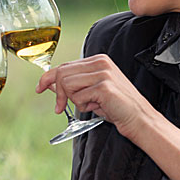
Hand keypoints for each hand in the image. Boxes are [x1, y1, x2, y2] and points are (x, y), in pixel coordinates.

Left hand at [35, 54, 157, 140]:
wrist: (139, 119)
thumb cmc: (116, 107)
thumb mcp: (91, 92)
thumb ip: (72, 84)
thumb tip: (49, 83)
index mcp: (98, 60)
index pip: (65, 65)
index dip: (48, 77)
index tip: (40, 87)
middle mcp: (100, 62)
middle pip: (62, 73)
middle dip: (57, 93)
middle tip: (59, 108)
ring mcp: (102, 73)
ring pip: (67, 85)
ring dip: (75, 100)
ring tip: (92, 104)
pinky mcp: (103, 86)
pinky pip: (78, 97)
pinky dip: (84, 106)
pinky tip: (98, 107)